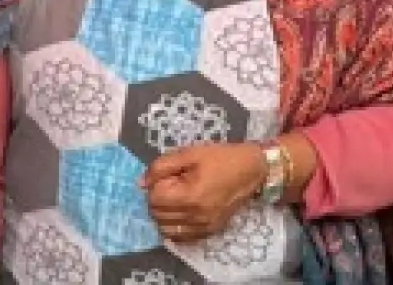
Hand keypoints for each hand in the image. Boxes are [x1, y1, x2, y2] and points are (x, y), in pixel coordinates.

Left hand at [140, 141, 267, 243]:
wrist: (251, 170)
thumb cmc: (220, 158)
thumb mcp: (188, 154)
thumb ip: (161, 167)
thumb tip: (141, 183)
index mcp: (190, 196)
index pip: (154, 199)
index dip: (155, 184)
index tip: (167, 175)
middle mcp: (197, 217)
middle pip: (157, 215)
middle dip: (157, 199)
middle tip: (171, 184)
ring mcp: (204, 227)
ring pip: (166, 229)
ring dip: (163, 214)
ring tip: (175, 197)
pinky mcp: (210, 232)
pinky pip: (181, 238)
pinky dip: (174, 226)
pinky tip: (180, 212)